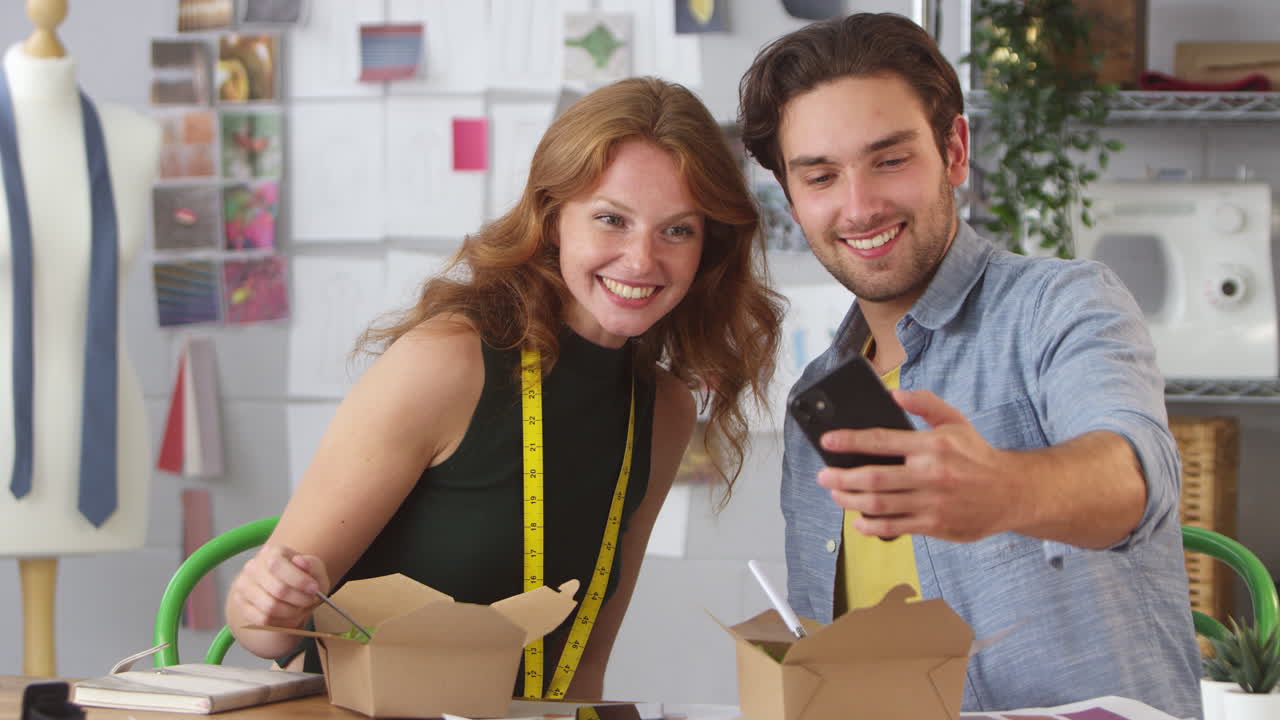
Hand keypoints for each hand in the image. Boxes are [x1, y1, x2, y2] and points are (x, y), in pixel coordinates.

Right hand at [228, 544, 330, 629]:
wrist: (284, 589)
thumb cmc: (301, 577)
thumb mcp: (314, 569)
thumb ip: (312, 564)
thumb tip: (299, 560)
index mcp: (270, 552)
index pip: (277, 565)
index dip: (299, 580)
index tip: (314, 589)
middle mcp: (252, 567)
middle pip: (277, 590)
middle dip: (299, 599)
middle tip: (310, 601)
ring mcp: (243, 586)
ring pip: (270, 607)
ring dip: (291, 612)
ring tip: (300, 608)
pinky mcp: (241, 604)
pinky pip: (262, 620)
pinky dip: (280, 622)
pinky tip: (288, 616)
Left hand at [815, 389, 1021, 542]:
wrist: (1012, 492)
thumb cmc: (978, 455)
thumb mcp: (955, 421)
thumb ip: (925, 404)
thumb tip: (895, 395)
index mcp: (932, 445)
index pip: (881, 441)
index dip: (849, 441)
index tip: (828, 441)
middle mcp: (930, 474)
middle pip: (873, 478)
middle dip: (841, 478)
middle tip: (823, 476)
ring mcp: (931, 503)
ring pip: (879, 504)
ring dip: (850, 501)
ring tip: (836, 495)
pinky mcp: (935, 526)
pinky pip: (894, 527)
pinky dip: (871, 525)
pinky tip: (859, 520)